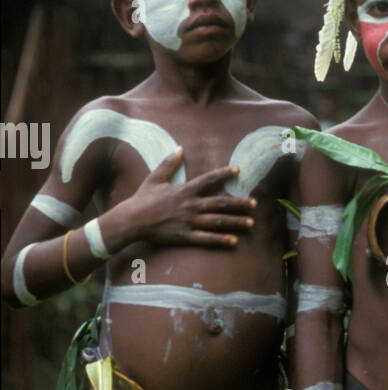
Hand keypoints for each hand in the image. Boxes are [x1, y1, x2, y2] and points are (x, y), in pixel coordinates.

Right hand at [111, 148, 256, 248]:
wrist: (131, 220)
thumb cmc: (142, 199)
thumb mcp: (155, 178)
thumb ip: (168, 163)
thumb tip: (179, 148)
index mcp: (185, 190)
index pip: (209, 179)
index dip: (224, 174)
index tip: (238, 170)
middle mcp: (190, 205)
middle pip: (220, 203)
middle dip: (239, 203)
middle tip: (255, 204)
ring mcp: (189, 222)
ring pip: (218, 221)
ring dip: (236, 222)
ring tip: (251, 223)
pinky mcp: (185, 236)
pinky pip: (206, 239)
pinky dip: (221, 240)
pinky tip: (234, 241)